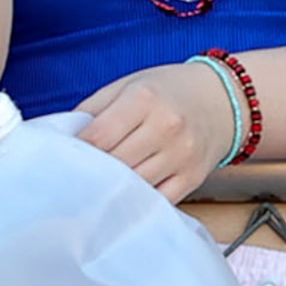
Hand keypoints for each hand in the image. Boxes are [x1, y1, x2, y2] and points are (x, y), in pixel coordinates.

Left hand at [78, 62, 240, 202]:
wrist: (224, 100)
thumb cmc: (169, 91)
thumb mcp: (129, 85)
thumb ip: (93, 109)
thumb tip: (61, 139)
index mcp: (144, 99)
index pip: (98, 137)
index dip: (76, 151)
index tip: (63, 157)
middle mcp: (165, 127)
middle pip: (113, 163)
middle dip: (91, 170)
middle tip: (75, 175)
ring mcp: (181, 155)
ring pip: (133, 184)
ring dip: (112, 188)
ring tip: (98, 185)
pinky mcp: (193, 177)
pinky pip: (158, 200)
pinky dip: (139, 200)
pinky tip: (126, 196)